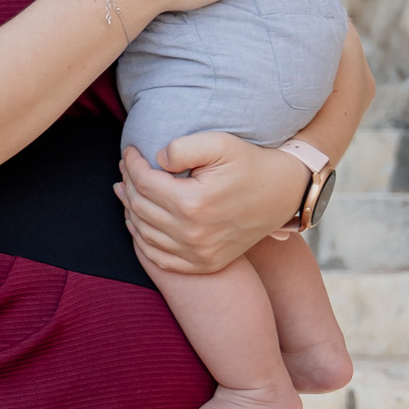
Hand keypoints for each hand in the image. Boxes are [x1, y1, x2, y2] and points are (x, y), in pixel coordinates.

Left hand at [119, 131, 310, 276]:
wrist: (282, 194)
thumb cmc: (250, 164)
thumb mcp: (220, 144)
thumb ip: (183, 147)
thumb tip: (156, 159)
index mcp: (193, 203)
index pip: (144, 183)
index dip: (131, 164)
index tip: (129, 151)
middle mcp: (192, 235)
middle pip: (140, 208)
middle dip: (128, 184)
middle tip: (125, 168)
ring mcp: (197, 255)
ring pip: (144, 234)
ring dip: (129, 211)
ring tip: (125, 191)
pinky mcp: (203, 265)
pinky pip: (159, 258)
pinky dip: (143, 241)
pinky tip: (138, 222)